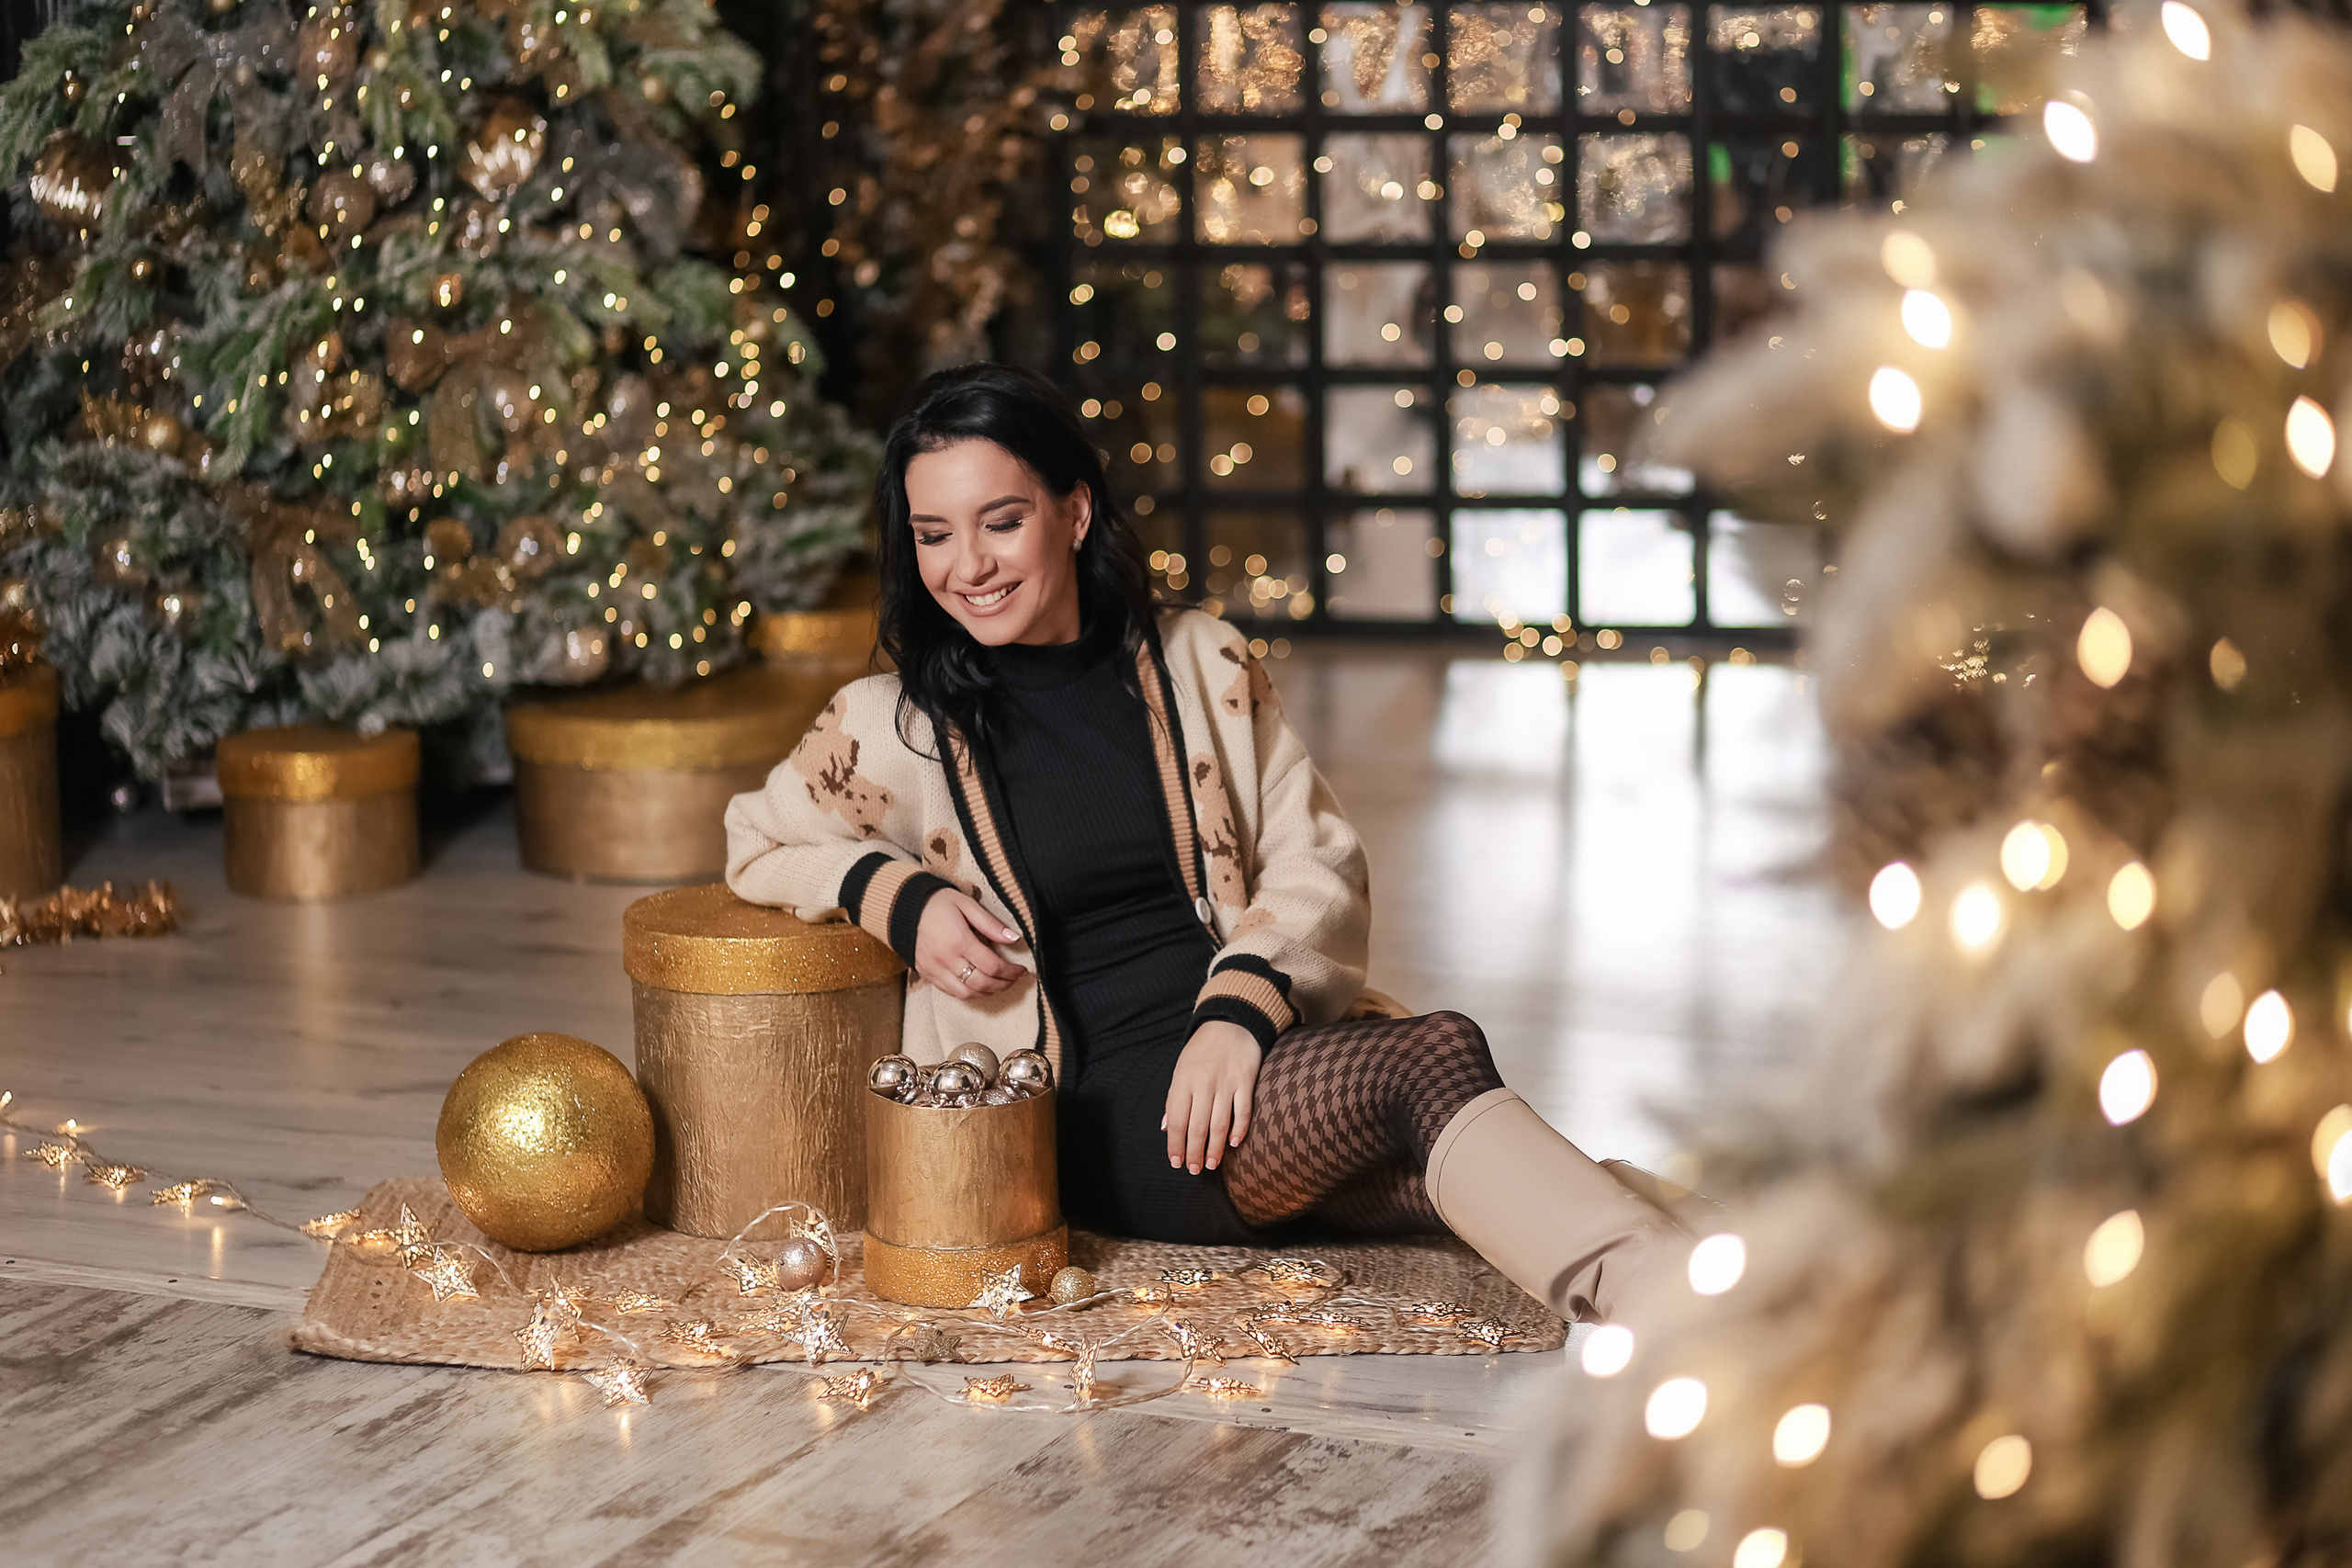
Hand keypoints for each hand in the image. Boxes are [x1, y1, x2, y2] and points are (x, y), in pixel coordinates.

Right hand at [914, 889, 1022, 1000]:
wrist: (901, 908)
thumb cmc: (936, 903)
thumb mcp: (966, 904)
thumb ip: (990, 923)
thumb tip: (1014, 937)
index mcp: (959, 941)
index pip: (992, 966)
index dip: (1011, 971)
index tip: (1022, 970)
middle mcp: (946, 959)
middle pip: (982, 984)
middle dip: (1003, 985)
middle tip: (1015, 980)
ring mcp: (935, 970)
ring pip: (967, 993)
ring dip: (988, 993)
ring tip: (1000, 985)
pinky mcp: (927, 975)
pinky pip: (951, 992)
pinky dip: (969, 994)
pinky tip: (980, 988)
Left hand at [1163, 1021, 1261, 1174]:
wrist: (1230, 1023)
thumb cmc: (1201, 1050)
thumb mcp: (1180, 1069)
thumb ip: (1173, 1098)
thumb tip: (1165, 1127)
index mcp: (1183, 1081)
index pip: (1177, 1120)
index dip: (1175, 1144)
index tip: (1176, 1162)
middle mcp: (1204, 1083)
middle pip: (1198, 1127)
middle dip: (1194, 1152)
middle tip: (1195, 1170)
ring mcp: (1226, 1083)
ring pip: (1219, 1123)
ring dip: (1215, 1148)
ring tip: (1211, 1165)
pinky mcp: (1246, 1081)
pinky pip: (1243, 1111)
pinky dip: (1239, 1129)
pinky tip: (1233, 1144)